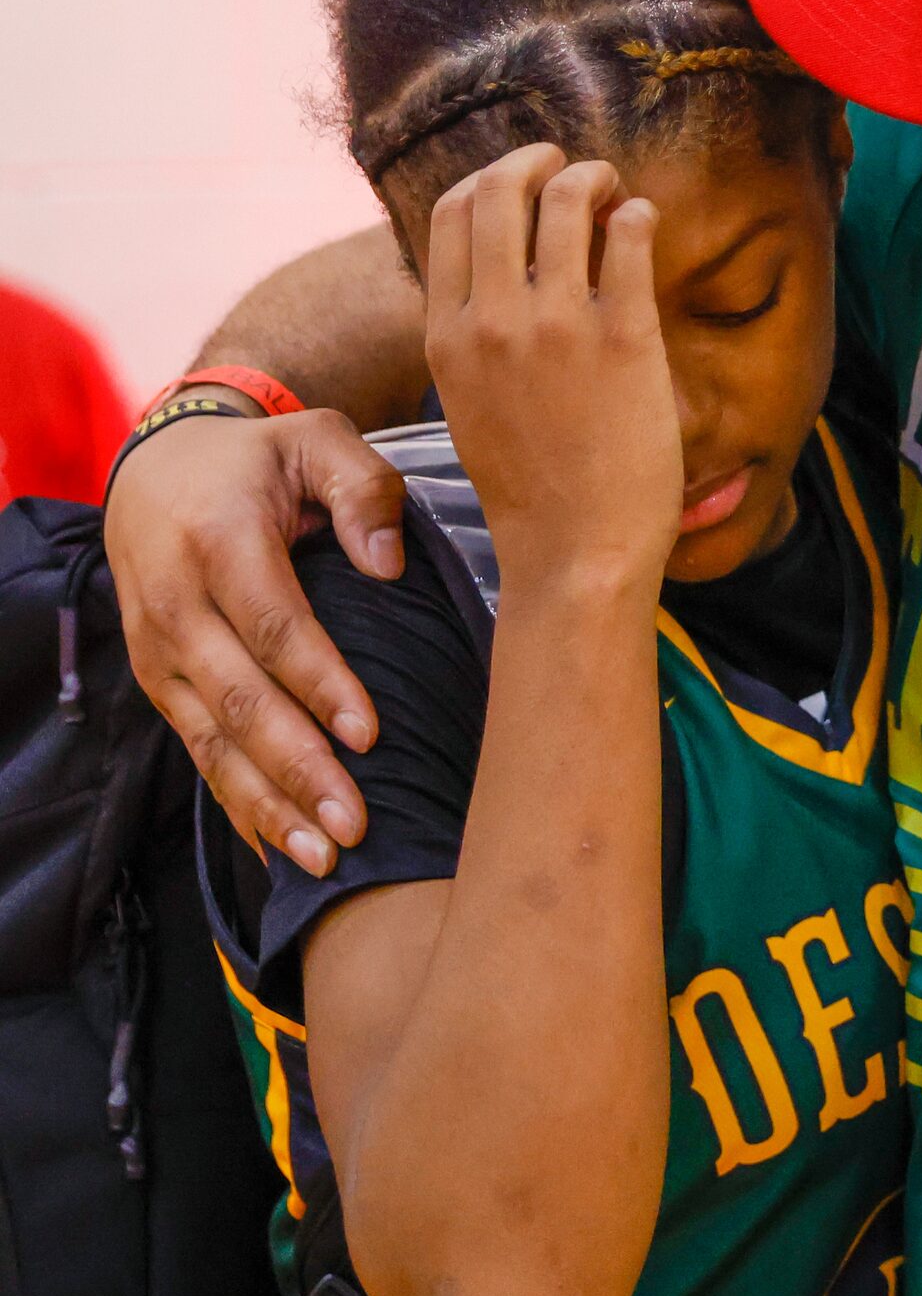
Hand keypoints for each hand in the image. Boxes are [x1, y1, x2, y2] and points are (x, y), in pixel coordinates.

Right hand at [108, 406, 406, 873]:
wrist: (159, 465)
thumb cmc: (261, 460)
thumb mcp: (319, 438)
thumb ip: (364, 487)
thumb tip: (388, 564)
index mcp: (218, 541)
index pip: (274, 626)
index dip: (320, 685)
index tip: (369, 736)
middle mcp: (175, 603)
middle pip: (239, 698)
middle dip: (298, 769)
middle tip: (353, 825)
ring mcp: (159, 651)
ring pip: (211, 740)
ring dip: (267, 804)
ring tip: (322, 857)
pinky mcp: (159, 682)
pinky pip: (198, 749)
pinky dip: (238, 802)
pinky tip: (279, 847)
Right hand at [425, 146, 681, 590]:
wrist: (575, 552)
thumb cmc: (532, 488)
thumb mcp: (471, 403)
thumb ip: (475, 337)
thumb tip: (502, 276)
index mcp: (446, 334)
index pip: (450, 212)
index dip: (489, 178)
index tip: (522, 179)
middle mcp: (494, 319)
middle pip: (502, 188)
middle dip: (540, 160)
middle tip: (574, 169)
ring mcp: (559, 325)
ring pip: (569, 198)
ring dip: (596, 179)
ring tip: (616, 194)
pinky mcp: (624, 338)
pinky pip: (630, 236)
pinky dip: (639, 213)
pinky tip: (645, 225)